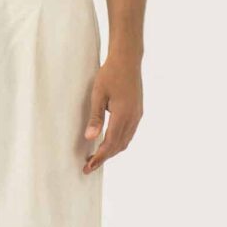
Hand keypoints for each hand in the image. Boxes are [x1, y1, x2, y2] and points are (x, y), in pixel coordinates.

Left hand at [83, 52, 142, 172]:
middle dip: (105, 158)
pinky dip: (119, 142)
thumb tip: (90, 138)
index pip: (110, 144)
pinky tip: (109, 142)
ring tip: (98, 157)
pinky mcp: (138, 111)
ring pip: (125, 141)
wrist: (128, 59)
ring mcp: (137, 115)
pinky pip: (129, 133)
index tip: (88, 167)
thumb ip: (95, 117)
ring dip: (112, 151)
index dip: (99, 158)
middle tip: (90, 166)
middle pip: (119, 146)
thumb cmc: (110, 74)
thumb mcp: (98, 94)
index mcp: (123, 115)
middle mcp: (133, 118)